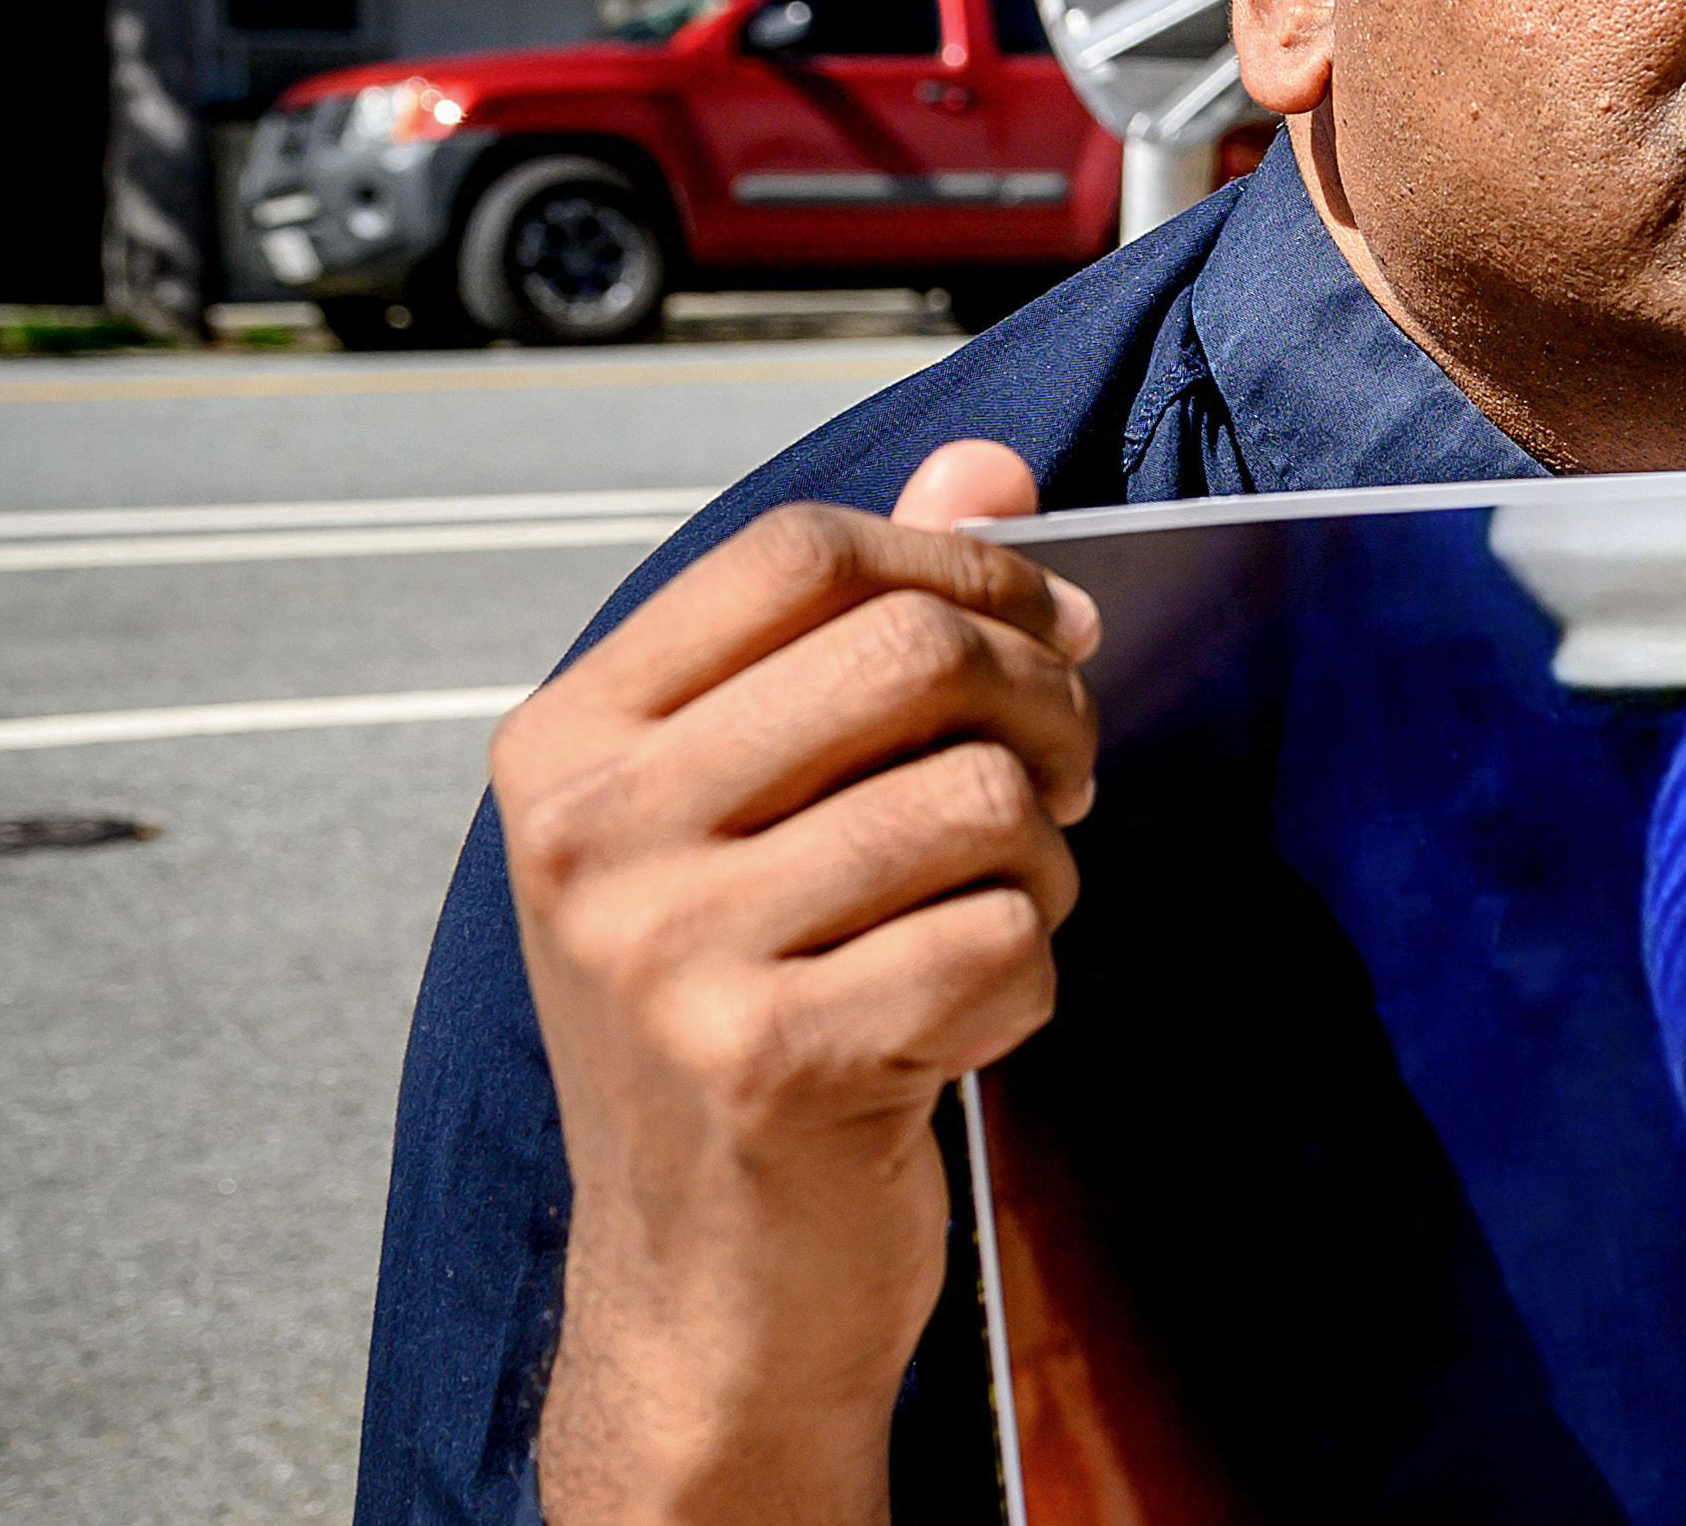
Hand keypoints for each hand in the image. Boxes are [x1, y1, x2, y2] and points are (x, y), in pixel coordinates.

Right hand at [514, 441, 1093, 1525]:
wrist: (708, 1277)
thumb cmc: (756, 1005)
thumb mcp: (770, 807)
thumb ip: (867, 621)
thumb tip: (991, 458)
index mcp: (568, 742)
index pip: (800, 550)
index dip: (968, 562)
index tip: (1049, 629)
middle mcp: (588, 836)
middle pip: (909, 651)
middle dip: (1043, 706)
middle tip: (1066, 781)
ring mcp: (664, 953)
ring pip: (978, 801)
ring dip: (1047, 861)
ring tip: (1001, 914)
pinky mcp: (768, 1063)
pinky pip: (1002, 943)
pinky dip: (1028, 982)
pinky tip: (959, 1024)